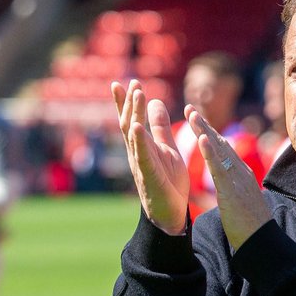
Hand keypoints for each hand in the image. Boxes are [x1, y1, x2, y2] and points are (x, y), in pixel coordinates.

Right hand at [112, 80, 188, 234]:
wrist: (170, 213)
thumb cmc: (167, 181)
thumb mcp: (166, 148)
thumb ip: (160, 127)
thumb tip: (155, 102)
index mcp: (142, 145)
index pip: (132, 118)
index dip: (127, 101)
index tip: (126, 81)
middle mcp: (137, 153)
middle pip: (130, 122)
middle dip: (130, 102)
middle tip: (133, 82)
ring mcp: (141, 164)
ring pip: (135, 135)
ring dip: (135, 113)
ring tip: (136, 94)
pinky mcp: (149, 176)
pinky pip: (143, 156)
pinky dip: (139, 142)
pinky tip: (136, 127)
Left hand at [185, 105, 271, 248]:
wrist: (262, 241)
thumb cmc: (252, 229)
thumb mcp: (241, 205)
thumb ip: (235, 194)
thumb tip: (230, 192)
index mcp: (242, 176)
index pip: (225, 151)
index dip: (211, 135)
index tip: (199, 122)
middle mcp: (241, 172)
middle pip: (221, 143)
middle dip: (205, 125)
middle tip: (190, 109)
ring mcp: (237, 179)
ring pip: (219, 149)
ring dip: (205, 130)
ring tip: (192, 114)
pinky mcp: (232, 189)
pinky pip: (219, 167)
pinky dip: (210, 151)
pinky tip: (202, 138)